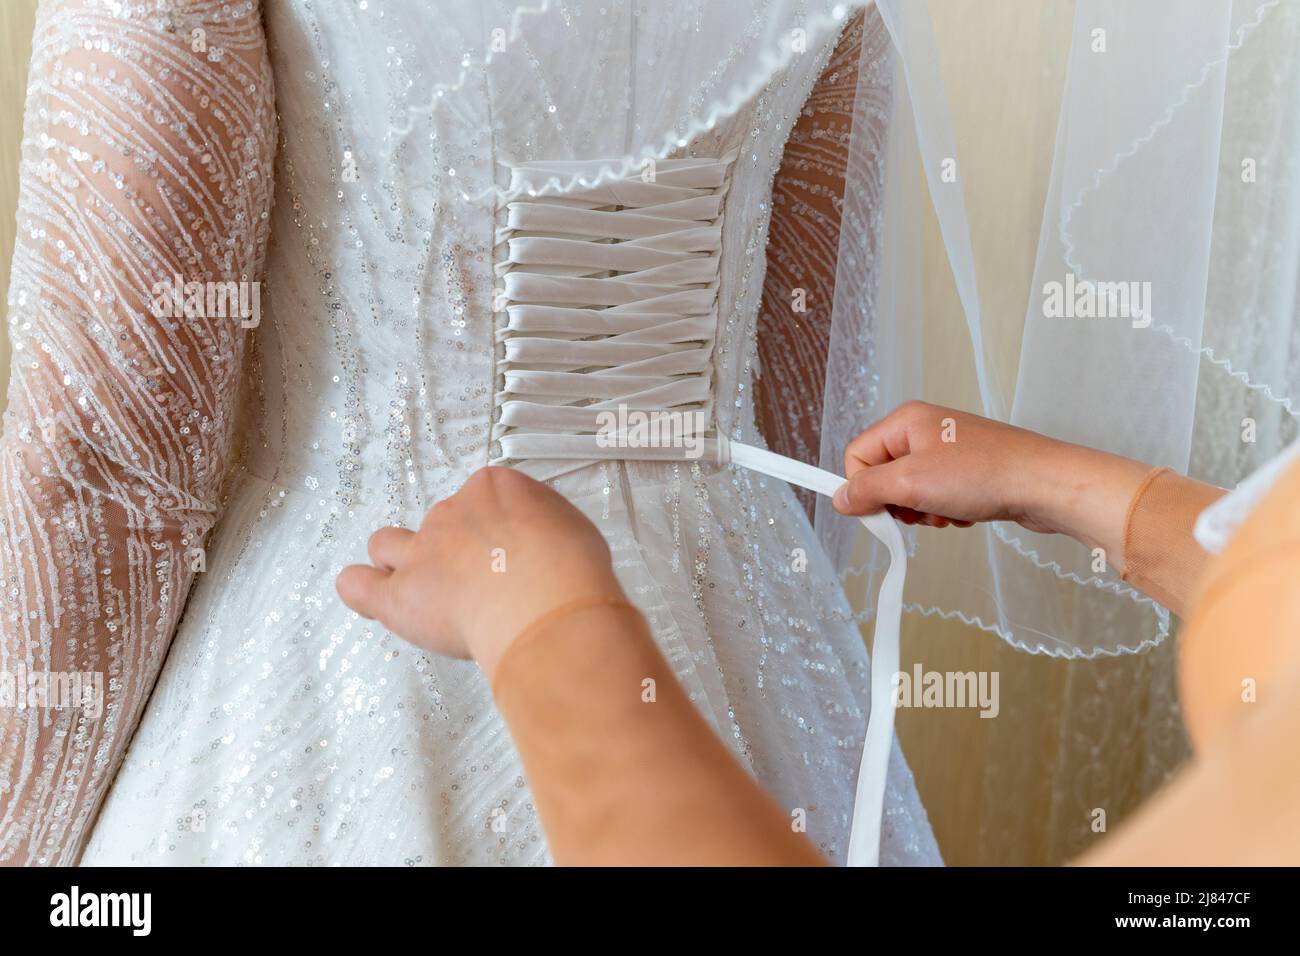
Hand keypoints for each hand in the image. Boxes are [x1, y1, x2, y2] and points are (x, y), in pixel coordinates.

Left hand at [336, 466, 625, 678]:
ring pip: (387, 544)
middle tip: (483, 582)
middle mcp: (451, 513)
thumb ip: (545, 530)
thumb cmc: (569, 566)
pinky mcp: (399, 596)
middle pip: (440, 522)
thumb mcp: (572, 528)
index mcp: (493, 488)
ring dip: (396, 561)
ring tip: (419, 586)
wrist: (543, 598)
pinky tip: (368, 598)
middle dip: (455, 548)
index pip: (482, 497)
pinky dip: (360, 590)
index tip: (512, 552)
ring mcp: (420, 552)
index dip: (495, 528)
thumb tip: (542, 546)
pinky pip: (358, 586)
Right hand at [832, 401, 1150, 557]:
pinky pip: (938, 496)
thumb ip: (867, 490)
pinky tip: (966, 512)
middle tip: (922, 511)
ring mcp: (949, 450)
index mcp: (905, 421)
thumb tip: (840, 498)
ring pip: (911, 490)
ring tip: (949, 512)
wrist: (1046, 485)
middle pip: (883, 475)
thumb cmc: (984, 474)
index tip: (882, 511)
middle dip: (899, 503)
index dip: (864, 488)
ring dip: (924, 511)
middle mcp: (924, 430)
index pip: (857, 456)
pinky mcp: (969, 470)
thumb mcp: (911, 483)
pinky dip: (946, 511)